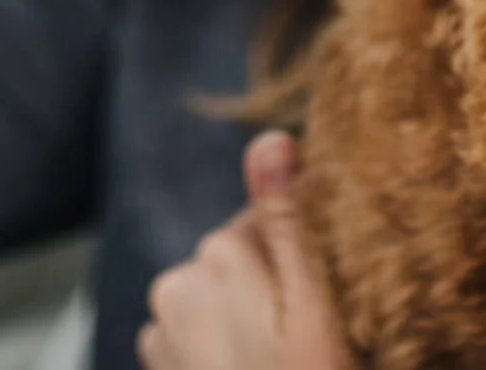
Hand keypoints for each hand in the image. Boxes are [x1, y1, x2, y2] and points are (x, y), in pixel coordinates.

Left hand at [137, 130, 355, 369]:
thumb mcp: (312, 306)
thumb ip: (288, 222)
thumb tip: (270, 139)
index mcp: (219, 253)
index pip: (271, 216)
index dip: (306, 251)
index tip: (327, 293)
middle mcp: (177, 282)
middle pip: (242, 255)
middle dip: (274, 283)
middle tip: (307, 333)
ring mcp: (160, 328)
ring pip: (221, 294)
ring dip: (247, 316)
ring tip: (280, 355)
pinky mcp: (158, 364)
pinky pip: (198, 332)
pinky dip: (223, 345)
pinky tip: (251, 366)